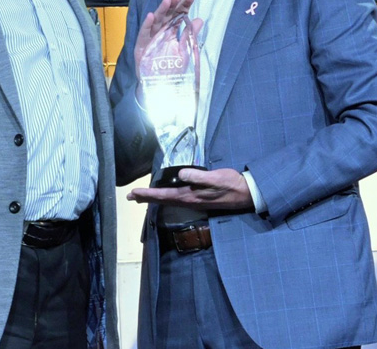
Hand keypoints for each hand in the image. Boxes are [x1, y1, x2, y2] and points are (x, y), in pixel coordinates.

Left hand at [127, 167, 253, 210]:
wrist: (245, 194)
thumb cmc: (231, 184)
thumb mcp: (215, 178)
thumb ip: (198, 177)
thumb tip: (181, 174)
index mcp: (190, 196)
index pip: (164, 196)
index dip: (147, 194)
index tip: (133, 193)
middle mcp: (189, 201)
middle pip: (162, 201)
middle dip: (146, 198)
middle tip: (130, 197)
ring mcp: (194, 202)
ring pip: (168, 201)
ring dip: (154, 199)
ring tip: (141, 197)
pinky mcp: (198, 200)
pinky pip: (176, 200)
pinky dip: (165, 198)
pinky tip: (164, 196)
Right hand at [133, 0, 202, 103]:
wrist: (161, 87)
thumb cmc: (171, 70)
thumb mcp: (185, 52)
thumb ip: (190, 35)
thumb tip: (199, 19)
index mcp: (171, 32)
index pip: (178, 15)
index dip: (184, 6)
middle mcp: (161, 33)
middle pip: (167, 16)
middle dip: (172, 5)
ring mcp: (150, 38)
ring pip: (156, 22)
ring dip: (161, 11)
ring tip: (167, 0)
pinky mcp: (141, 47)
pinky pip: (144, 34)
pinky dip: (147, 25)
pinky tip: (151, 16)